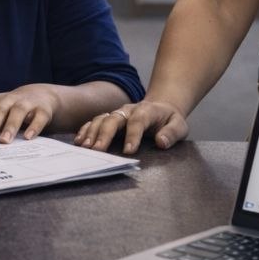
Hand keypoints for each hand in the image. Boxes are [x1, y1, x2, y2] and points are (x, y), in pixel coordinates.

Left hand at [0, 84, 60, 143]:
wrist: (42, 96)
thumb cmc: (9, 108)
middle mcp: (6, 100)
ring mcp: (25, 103)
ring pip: (17, 112)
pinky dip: (34, 126)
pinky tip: (29, 138)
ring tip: (5, 142)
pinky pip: (39, 117)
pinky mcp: (42, 109)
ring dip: (10, 126)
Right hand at [74, 100, 189, 154]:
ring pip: (101, 119)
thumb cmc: (170, 120)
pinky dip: (85, 130)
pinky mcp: (109, 118)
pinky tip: (79, 142)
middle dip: (105, 134)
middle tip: (98, 151)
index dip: (133, 135)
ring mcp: (117, 113)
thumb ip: (172, 133)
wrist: (161, 108)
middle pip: (114, 119)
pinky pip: (94, 122)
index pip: (138, 121)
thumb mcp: (180, 125)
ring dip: (92, 133)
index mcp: (147, 110)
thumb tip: (161, 142)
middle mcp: (128, 110)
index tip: (128, 151)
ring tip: (85, 148)